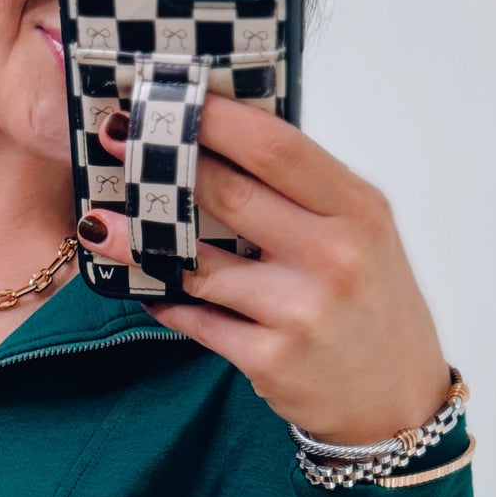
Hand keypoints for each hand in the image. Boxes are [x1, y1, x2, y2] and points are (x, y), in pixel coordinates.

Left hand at [77, 93, 449, 444]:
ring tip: (100, 223)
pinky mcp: (269, 359)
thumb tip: (225, 141)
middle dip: (163, 163)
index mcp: (359, 211)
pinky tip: (144, 291)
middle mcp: (333, 256)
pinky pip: (197, 319)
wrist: (395, 400)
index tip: (167, 96)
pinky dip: (165, 303)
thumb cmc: (373, 306)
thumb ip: (306, 194)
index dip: (214, 118)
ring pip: (197, 262)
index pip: (276, 147)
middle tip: (116, 139)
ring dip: (138, 241)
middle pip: (228, 194)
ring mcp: (299, 311)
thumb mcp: (364, 236)